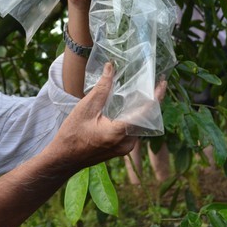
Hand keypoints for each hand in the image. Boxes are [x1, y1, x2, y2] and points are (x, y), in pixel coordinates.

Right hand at [48, 62, 166, 170]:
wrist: (63, 159)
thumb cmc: (72, 135)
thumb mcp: (86, 108)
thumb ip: (102, 88)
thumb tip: (111, 67)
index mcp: (119, 132)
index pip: (146, 113)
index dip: (156, 96)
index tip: (163, 82)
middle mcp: (127, 143)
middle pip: (147, 119)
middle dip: (153, 101)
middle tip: (157, 83)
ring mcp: (125, 148)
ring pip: (142, 126)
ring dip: (144, 110)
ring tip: (146, 92)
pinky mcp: (121, 149)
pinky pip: (134, 131)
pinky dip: (135, 118)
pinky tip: (131, 107)